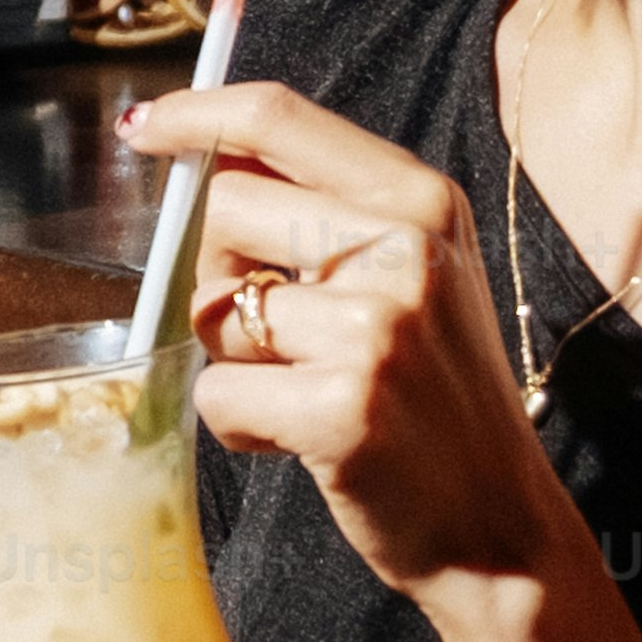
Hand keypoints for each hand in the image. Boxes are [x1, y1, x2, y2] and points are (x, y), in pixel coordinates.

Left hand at [122, 79, 596, 629]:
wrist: (499, 526)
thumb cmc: (435, 399)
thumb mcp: (414, 278)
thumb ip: (328, 217)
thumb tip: (202, 164)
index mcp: (423, 201)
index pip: (281, 118)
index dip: (196, 114)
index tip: (142, 127)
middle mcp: (406, 249)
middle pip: (224, 208)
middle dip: (214, 271)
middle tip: (271, 333)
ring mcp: (378, 328)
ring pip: (214, 308)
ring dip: (234, 361)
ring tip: (306, 394)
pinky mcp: (344, 407)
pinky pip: (218, 393)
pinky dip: (240, 426)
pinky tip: (302, 442)